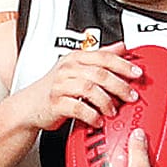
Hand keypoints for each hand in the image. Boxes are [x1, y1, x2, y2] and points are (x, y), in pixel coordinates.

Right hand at [18, 42, 140, 132]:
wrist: (29, 106)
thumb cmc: (55, 87)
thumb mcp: (77, 67)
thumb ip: (100, 56)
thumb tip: (121, 46)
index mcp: (76, 57)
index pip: (104, 56)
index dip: (123, 64)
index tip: (137, 73)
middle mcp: (68, 69)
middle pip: (100, 73)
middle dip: (119, 85)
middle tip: (131, 95)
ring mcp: (60, 86)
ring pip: (89, 89)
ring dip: (106, 101)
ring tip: (113, 110)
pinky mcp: (55, 103)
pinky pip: (77, 107)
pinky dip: (91, 115)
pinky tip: (98, 120)